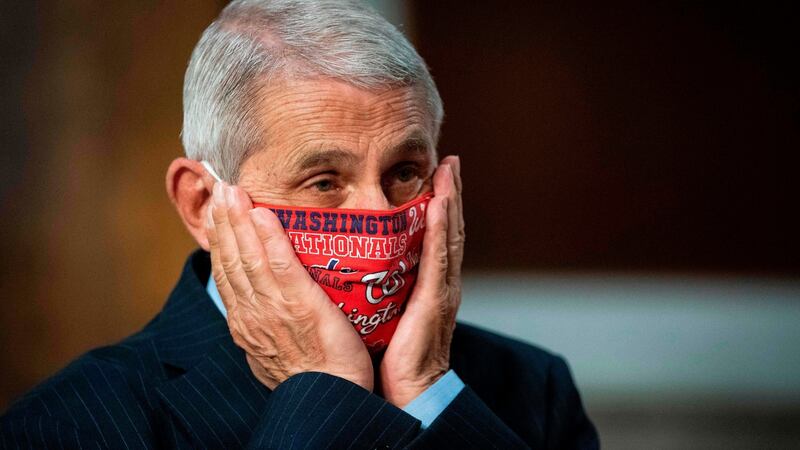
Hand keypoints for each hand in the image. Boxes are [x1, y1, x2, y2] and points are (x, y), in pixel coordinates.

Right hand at [206, 182, 373, 390]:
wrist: (331, 398)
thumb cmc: (313, 376)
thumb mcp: (275, 350)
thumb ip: (266, 323)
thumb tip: (263, 305)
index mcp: (245, 323)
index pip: (226, 273)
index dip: (220, 239)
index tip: (217, 212)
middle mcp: (252, 314)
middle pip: (230, 260)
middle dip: (223, 222)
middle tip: (220, 188)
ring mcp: (273, 310)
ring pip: (248, 258)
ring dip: (238, 222)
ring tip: (233, 192)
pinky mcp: (300, 306)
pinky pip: (280, 267)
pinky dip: (269, 240)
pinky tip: (262, 215)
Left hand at [379, 155, 464, 406]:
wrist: (409, 391)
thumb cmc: (391, 357)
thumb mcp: (387, 314)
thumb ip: (382, 289)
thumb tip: (359, 270)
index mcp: (428, 284)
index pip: (435, 236)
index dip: (440, 205)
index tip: (438, 175)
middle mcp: (441, 282)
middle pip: (449, 229)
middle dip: (451, 194)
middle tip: (450, 161)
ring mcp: (442, 290)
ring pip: (449, 236)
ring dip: (451, 201)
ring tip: (450, 170)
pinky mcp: (436, 300)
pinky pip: (439, 258)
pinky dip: (442, 229)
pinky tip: (441, 204)